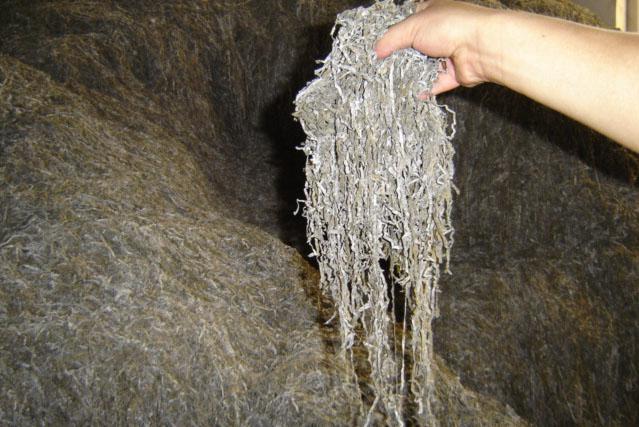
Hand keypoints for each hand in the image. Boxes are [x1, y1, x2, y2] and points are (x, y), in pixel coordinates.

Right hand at [375, 0, 497, 95]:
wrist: (481, 47)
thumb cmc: (451, 26)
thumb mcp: (413, 26)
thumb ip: (391, 38)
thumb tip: (377, 51)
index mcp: (432, 12)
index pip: (409, 22)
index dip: (395, 33)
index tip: (381, 47)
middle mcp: (441, 32)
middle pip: (414, 47)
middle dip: (401, 57)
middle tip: (383, 67)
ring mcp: (447, 53)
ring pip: (423, 66)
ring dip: (411, 74)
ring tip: (393, 82)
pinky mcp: (453, 74)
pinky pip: (434, 83)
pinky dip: (423, 89)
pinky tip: (411, 92)